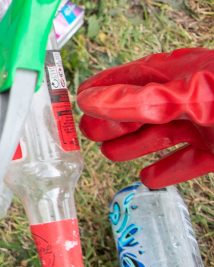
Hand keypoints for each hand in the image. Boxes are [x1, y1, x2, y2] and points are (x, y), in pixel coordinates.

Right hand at [77, 48, 213, 187]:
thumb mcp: (188, 96)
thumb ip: (140, 100)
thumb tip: (93, 100)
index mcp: (178, 75)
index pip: (130, 77)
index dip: (101, 89)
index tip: (78, 101)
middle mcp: (187, 97)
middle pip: (139, 111)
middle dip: (113, 123)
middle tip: (90, 135)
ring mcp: (202, 123)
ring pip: (159, 136)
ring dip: (133, 146)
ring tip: (113, 155)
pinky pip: (186, 162)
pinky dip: (166, 170)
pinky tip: (149, 178)